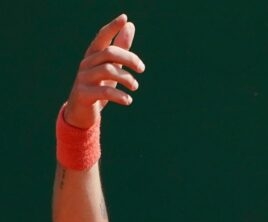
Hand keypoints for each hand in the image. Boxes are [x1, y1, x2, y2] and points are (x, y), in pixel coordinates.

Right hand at [64, 14, 145, 128]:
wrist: (81, 113)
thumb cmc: (99, 87)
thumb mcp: (112, 67)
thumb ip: (121, 48)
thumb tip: (130, 25)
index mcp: (93, 56)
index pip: (102, 37)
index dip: (112, 28)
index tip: (124, 18)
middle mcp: (86, 64)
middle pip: (109, 53)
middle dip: (129, 59)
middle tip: (142, 69)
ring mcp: (83, 79)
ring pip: (107, 70)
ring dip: (126, 78)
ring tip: (135, 87)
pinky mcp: (83, 94)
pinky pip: (104, 92)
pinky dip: (119, 96)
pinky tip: (128, 101)